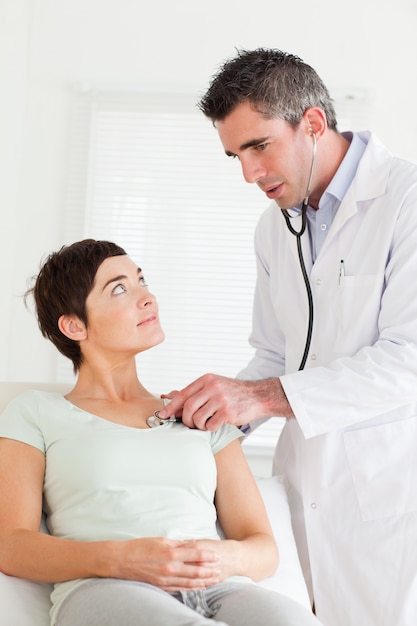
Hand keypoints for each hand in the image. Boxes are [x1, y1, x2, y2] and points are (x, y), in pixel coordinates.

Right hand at [117, 537, 220, 591]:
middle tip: (220, 569)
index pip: (195, 554)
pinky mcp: (161, 587)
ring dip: (204, 581)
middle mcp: (170, 567)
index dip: (208, 555)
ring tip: (215, 580)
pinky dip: (191, 588)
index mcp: (170, 553)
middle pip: (195, 570)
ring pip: (189, 582)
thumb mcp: (161, 540)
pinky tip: (199, 587)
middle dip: (209, 570)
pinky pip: (180, 589)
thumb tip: (193, 543)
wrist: (121, 561)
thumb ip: (179, 543)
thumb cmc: (140, 547)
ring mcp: (166, 579)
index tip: (218, 555)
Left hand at [158, 374, 292, 429]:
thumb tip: (168, 397)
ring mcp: (221, 399)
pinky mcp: (228, 412)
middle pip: (188, 407)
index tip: (163, 415)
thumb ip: (194, 393)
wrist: (257, 396)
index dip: (171, 406)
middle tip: (189, 424)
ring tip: (206, 423)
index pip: (183, 394)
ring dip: (198, 425)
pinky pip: (210, 425)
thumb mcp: (213, 387)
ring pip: (197, 418)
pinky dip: (210, 428)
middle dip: (185, 419)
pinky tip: (216, 424)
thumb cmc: (232, 393)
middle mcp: (213, 387)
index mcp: (206, 380)